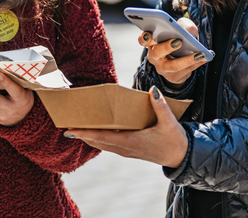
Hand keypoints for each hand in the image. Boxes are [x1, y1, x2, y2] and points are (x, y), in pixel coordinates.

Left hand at [65, 87, 188, 167]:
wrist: (181, 157)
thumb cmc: (174, 139)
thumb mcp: (169, 121)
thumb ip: (160, 105)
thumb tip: (153, 90)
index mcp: (132, 141)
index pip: (104, 137)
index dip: (87, 133)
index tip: (71, 129)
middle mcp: (126, 148)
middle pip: (98, 142)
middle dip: (82, 135)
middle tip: (67, 127)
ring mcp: (127, 151)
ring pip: (102, 145)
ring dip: (89, 138)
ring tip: (75, 130)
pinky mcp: (129, 151)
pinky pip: (109, 146)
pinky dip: (98, 140)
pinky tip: (93, 134)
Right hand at [140, 17, 208, 86]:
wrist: (179, 63)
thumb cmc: (178, 41)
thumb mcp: (180, 30)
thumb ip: (183, 25)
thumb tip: (187, 29)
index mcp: (152, 43)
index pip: (143, 40)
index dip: (144, 37)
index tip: (149, 33)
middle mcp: (155, 57)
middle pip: (157, 53)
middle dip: (167, 47)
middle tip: (178, 41)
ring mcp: (163, 68)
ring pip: (173, 66)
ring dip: (187, 59)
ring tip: (199, 53)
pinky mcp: (175, 76)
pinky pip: (186, 71)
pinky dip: (197, 63)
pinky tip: (206, 57)